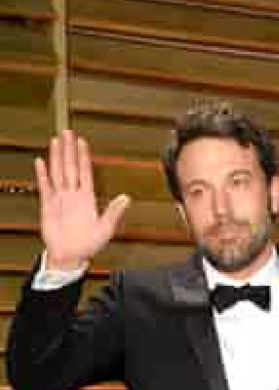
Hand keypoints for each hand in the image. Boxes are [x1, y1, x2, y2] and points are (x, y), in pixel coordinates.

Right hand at [35, 129, 130, 268]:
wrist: (70, 257)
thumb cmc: (88, 246)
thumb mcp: (105, 229)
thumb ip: (114, 212)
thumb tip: (127, 198)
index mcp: (87, 198)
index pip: (85, 171)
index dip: (83, 156)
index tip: (82, 142)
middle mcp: (73, 195)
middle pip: (70, 167)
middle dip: (69, 150)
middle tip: (68, 132)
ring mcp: (60, 198)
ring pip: (58, 172)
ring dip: (56, 157)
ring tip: (56, 141)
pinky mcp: (48, 205)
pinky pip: (45, 186)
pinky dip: (42, 174)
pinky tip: (40, 162)